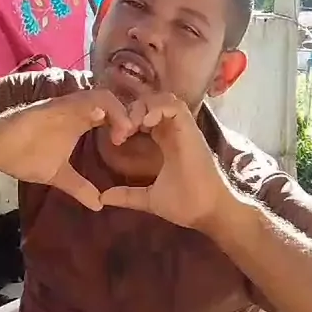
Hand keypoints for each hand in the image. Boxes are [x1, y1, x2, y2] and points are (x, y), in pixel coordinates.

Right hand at [0, 90, 132, 210]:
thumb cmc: (25, 156)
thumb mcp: (59, 176)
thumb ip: (80, 187)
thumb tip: (99, 205)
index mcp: (82, 121)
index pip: (114, 113)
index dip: (128, 123)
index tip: (133, 142)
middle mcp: (78, 110)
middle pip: (115, 101)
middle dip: (131, 114)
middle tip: (136, 135)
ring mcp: (66, 106)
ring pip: (101, 95)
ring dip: (117, 110)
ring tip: (123, 132)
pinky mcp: (53, 107)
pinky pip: (78, 100)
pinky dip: (93, 106)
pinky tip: (101, 118)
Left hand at [100, 93, 228, 230]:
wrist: (208, 213)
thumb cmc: (184, 205)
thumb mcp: (148, 199)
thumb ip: (127, 195)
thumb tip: (103, 198)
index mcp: (167, 142)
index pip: (147, 117)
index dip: (129, 120)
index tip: (116, 138)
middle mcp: (175, 132)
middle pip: (152, 103)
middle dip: (132, 110)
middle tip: (120, 131)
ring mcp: (184, 129)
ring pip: (163, 99)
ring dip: (144, 106)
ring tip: (132, 126)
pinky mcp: (190, 129)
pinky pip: (174, 105)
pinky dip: (157, 108)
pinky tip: (144, 123)